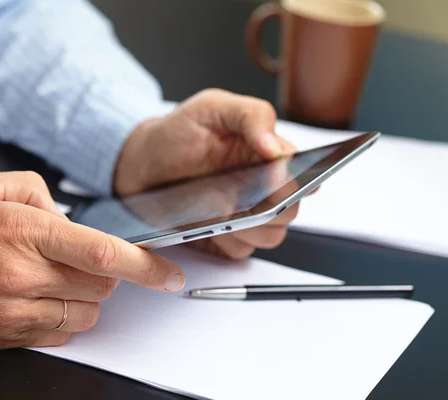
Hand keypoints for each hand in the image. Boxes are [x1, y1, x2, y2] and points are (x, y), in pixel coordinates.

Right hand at [0, 171, 183, 348]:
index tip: (170, 275)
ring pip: (86, 312)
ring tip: (57, 275)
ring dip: (88, 294)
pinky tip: (42, 296)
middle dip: (108, 272)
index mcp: (22, 230)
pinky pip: (59, 333)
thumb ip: (37, 191)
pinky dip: (66, 315)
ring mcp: (11, 311)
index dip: (146, 266)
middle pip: (101, 285)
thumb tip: (69, 215)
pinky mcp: (1, 336)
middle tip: (84, 256)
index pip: (102, 252)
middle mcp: (21, 274)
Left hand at [114, 89, 298, 258]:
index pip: (306, 173)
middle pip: (291, 211)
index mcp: (268, 154)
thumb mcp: (212, 107)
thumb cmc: (178, 132)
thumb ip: (250, 116)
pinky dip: (225, 241)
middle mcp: (263, 187)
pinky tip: (206, 224)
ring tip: (218, 210)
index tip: (277, 179)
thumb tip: (276, 149)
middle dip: (271, 207)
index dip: (300, 181)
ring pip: (271, 236)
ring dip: (248, 228)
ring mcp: (246, 215)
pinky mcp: (227, 237)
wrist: (141, 162)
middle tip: (241, 196)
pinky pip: (240, 251)